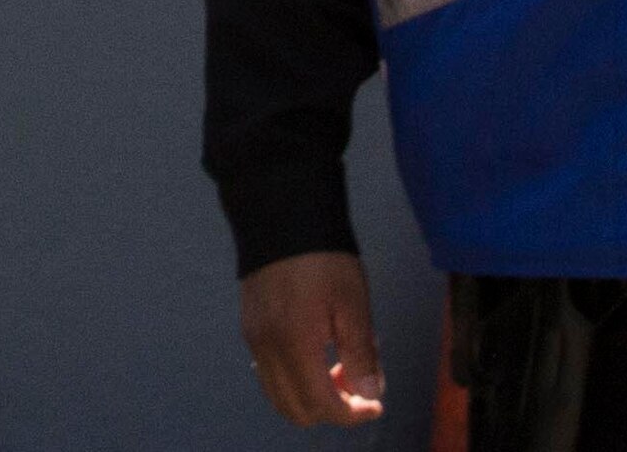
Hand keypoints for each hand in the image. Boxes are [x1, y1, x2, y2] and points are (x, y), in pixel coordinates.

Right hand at [238, 250, 387, 424]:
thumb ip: (361, 353)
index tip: (376, 404)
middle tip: (359, 385)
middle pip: (295, 410)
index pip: (322, 405)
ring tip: (340, 368)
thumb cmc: (322, 256)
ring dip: (312, 396)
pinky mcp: (250, 326)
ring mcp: (254, 338)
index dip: (353, 414)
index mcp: (293, 344)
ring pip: (279, 395)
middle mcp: (266, 348)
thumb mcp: (353, 302)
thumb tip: (370, 393)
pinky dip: (295, 379)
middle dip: (332, 409)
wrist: (280, 212)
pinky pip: (269, 373)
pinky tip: (317, 352)